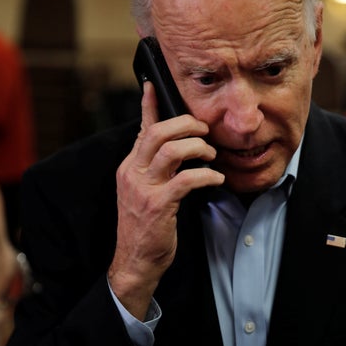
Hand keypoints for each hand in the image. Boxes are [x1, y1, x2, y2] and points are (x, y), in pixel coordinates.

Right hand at [108, 81, 223, 319]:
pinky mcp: (157, 205)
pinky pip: (186, 179)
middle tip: (204, 130)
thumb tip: (171, 145)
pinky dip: (206, 175)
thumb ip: (153, 167)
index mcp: (129, 166)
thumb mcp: (143, 191)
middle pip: (158, 132)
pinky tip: (216, 179)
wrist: (135, 261)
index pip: (141, 128)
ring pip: (171, 150)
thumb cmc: (146, 226)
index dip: (149, 105)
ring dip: (198, 147)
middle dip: (186, 124)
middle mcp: (132, 172)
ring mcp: (143, 188)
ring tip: (211, 154)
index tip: (154, 84)